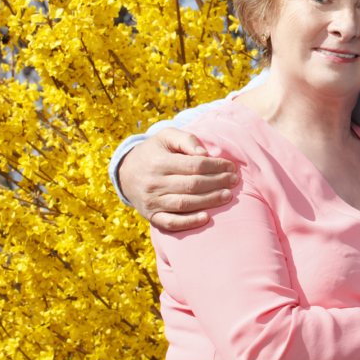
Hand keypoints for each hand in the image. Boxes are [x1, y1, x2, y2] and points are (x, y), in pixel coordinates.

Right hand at [119, 128, 238, 230]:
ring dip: (209, 201)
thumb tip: (205, 154)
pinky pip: (171, 223)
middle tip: (234, 181)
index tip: (231, 167)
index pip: (194, 165)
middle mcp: (154, 183)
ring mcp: (152, 201)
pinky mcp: (151, 216)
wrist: (125, 173)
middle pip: (192, 185)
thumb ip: (186, 140)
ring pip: (184, 203)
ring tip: (228, 196)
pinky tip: (206, 217)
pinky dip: (189, 222)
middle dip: (217, 183)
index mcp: (159, 162)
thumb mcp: (166, 137)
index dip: (215, 166)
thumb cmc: (154, 152)